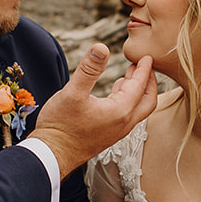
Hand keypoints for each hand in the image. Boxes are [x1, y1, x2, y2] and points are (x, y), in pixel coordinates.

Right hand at [31, 45, 156, 179]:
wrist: (51, 154)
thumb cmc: (60, 125)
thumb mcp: (72, 92)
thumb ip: (88, 69)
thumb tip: (102, 47)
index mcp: (120, 111)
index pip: (140, 85)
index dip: (144, 69)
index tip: (147, 57)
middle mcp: (123, 123)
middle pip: (148, 100)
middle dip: (149, 82)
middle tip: (144, 66)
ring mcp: (117, 131)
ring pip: (138, 109)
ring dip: (139, 91)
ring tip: (130, 75)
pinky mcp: (109, 135)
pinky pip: (127, 116)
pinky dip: (129, 101)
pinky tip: (115, 93)